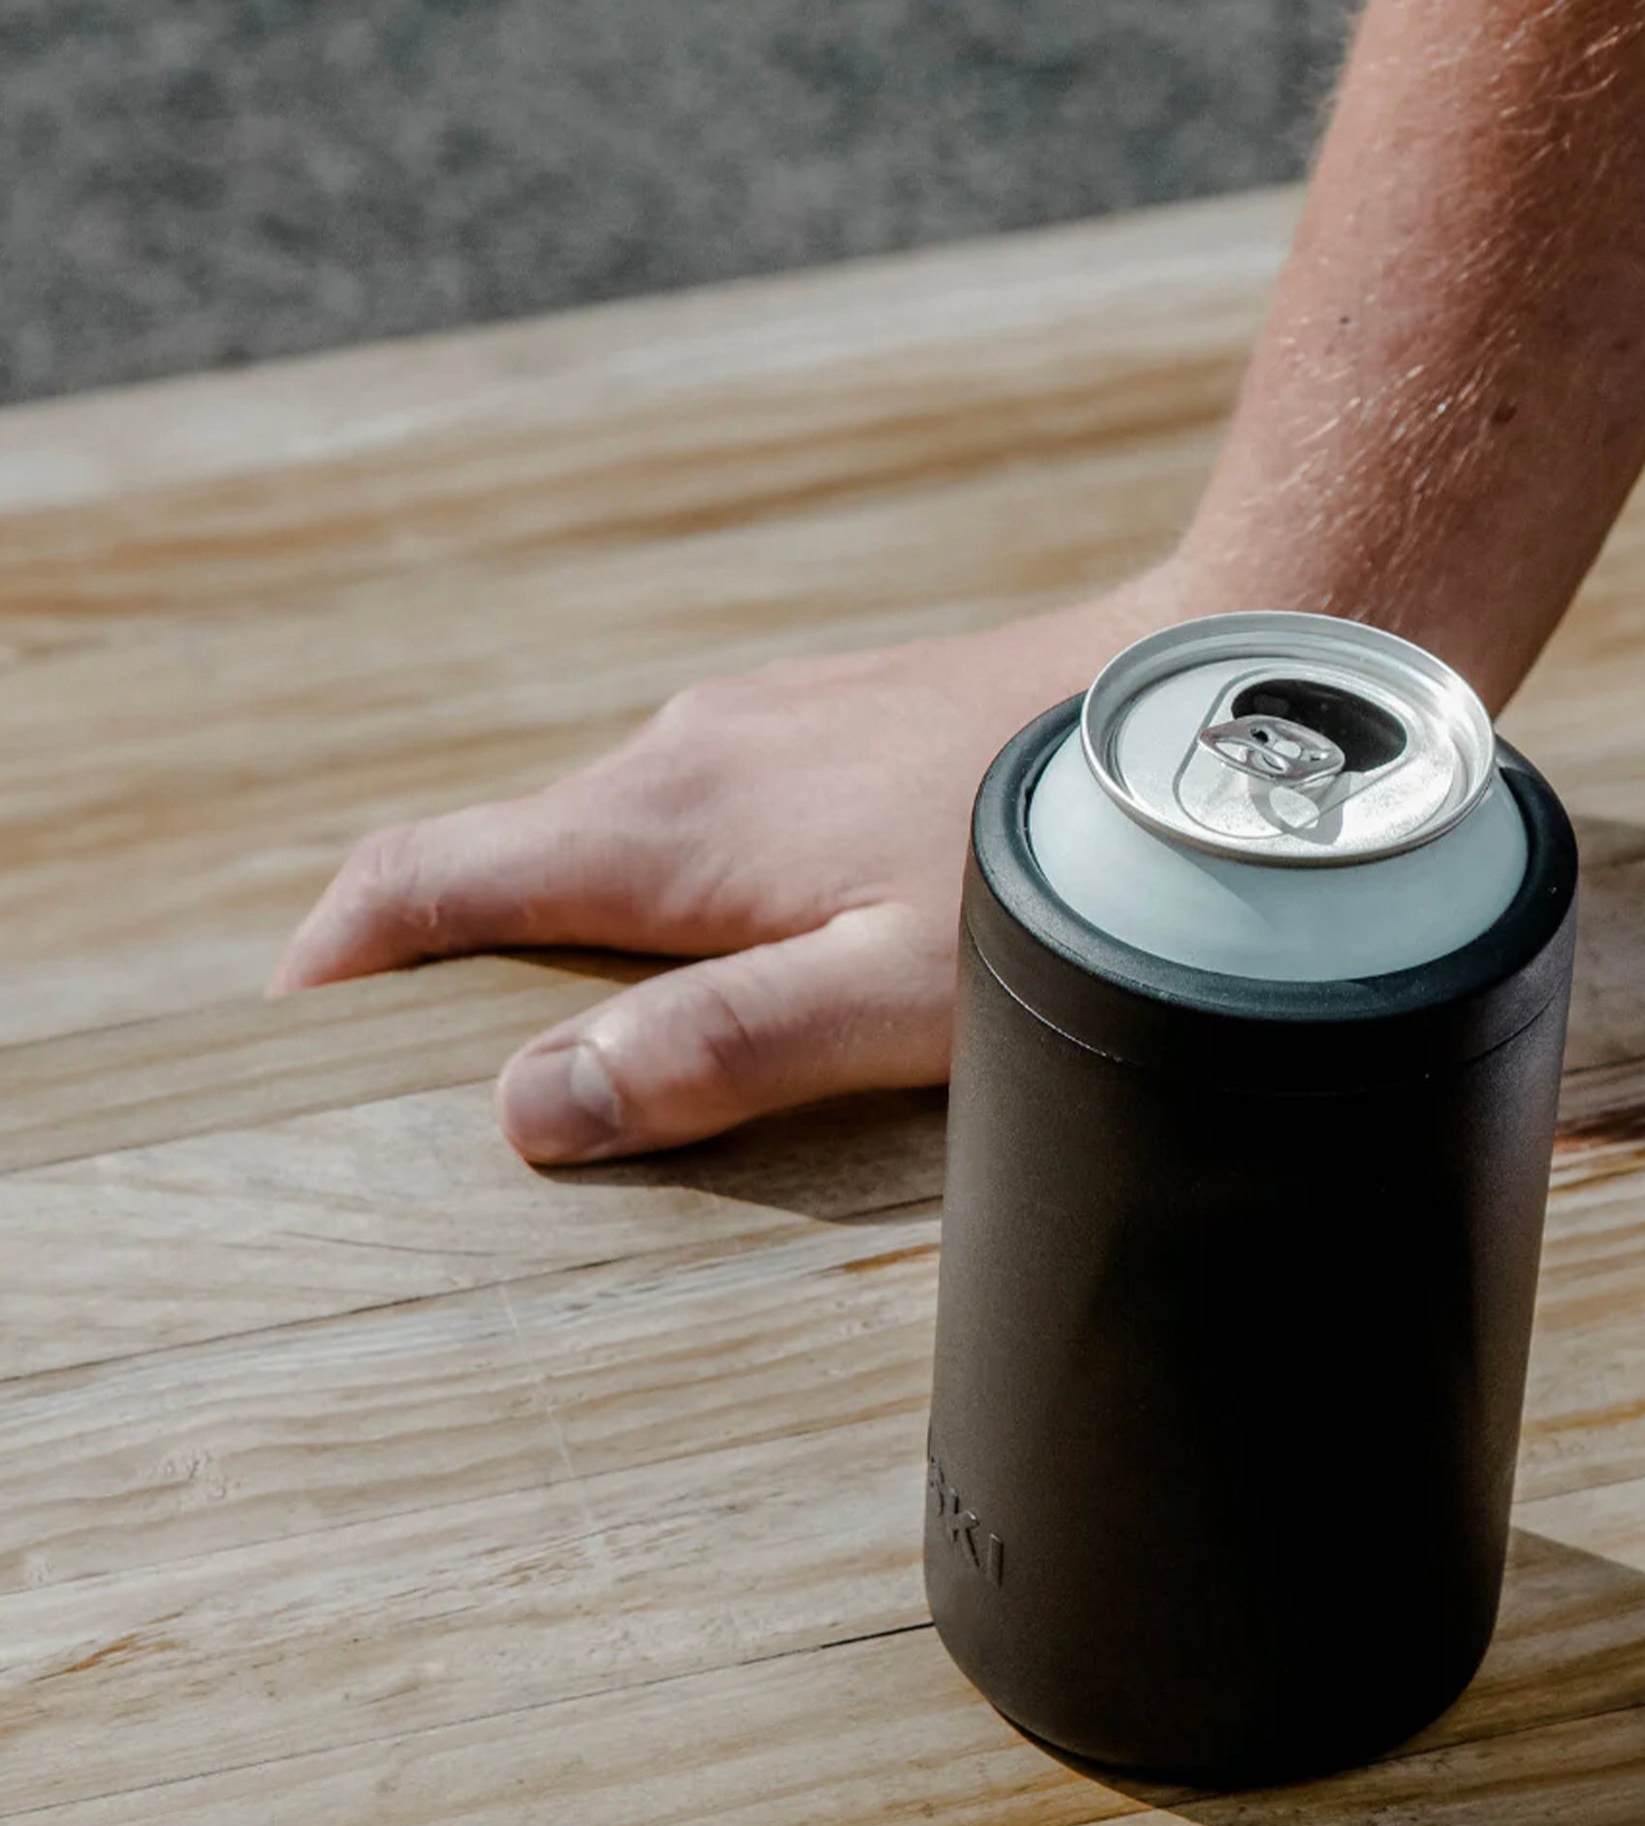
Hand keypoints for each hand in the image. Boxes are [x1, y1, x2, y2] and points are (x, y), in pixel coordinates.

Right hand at [272, 568, 1196, 1161]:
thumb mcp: (889, 995)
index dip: (340, 949)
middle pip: (502, 852)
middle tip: (424, 1062)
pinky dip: (655, 884)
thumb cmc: (1042, 866)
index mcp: (666, 828)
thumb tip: (533, 1107)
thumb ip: (717, 1048)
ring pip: (601, 831)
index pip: (433, 874)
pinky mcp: (819, 724)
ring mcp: (752, 726)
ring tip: (576, 1024)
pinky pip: (691, 811)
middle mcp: (683, 754)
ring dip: (558, 917)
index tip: (288, 1023)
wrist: (1176, 718)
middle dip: (438, 948)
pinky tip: (721, 944)